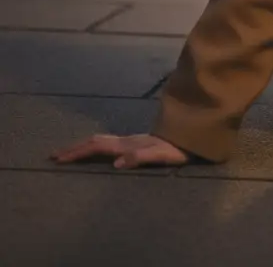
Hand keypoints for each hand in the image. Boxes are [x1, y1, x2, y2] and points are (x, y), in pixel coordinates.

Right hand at [50, 133, 190, 169]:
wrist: (192, 136)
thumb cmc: (177, 149)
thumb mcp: (161, 155)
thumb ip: (140, 157)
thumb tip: (117, 162)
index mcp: (128, 144)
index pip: (97, 147)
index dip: (78, 152)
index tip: (58, 158)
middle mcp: (127, 140)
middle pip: (95, 141)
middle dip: (74, 148)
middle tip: (54, 155)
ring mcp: (131, 140)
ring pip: (102, 140)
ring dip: (83, 145)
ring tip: (69, 151)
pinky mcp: (136, 143)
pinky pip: (110, 143)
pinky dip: (95, 145)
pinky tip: (96, 149)